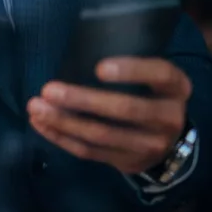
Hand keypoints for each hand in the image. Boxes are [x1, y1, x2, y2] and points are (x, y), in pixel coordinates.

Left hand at [27, 58, 191, 174]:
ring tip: (36, 108)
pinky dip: (62, 138)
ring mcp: (151, 145)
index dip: (130, 70)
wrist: (166, 138)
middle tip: (48, 90)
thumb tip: (77, 48)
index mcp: (176, 87)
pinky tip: (41, 124)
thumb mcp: (149, 74)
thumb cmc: (148, 91)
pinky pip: (91, 152)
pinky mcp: (128, 162)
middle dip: (82, 100)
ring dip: (64, 122)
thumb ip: (127, 64)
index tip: (98, 67)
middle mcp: (168, 117)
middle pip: (124, 109)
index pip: (159, 74)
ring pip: (102, 135)